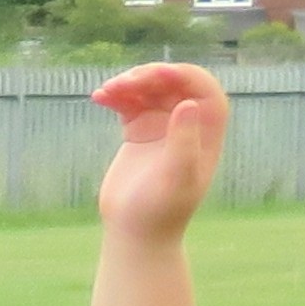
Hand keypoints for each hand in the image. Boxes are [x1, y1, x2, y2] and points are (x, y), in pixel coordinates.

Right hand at [92, 62, 228, 246]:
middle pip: (173, 83)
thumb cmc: (161, 210)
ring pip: (149, 89)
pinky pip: (128, 103)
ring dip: (129, 83)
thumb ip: (184, 140)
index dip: (183, 74)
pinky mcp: (137, 132)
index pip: (202, 88)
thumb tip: (187, 104)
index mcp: (206, 131)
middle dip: (149, 76)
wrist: (136, 232)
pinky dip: (115, 96)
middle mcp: (187, 124)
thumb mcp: (177, 176)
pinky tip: (98, 98)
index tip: (158, 74)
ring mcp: (161, 126)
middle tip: (124, 83)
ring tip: (108, 90)